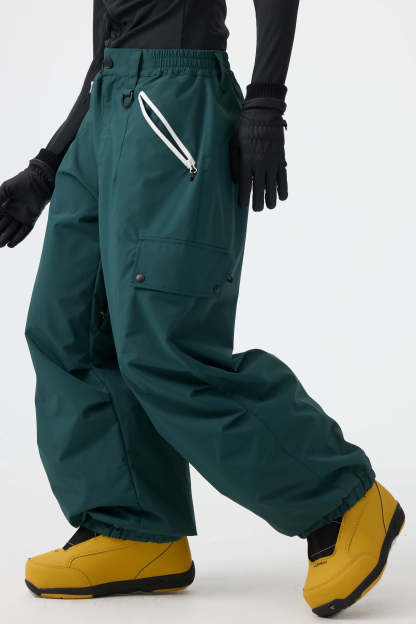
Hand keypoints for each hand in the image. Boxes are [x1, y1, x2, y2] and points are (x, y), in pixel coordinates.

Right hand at [0, 156, 54, 247]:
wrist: (38, 181)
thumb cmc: (20, 182)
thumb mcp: (5, 189)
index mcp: (5, 205)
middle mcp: (13, 212)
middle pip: (3, 226)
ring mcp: (22, 216)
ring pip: (13, 230)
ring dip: (6, 237)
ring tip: (0, 245)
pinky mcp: (31, 219)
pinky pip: (25, 231)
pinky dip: (18, 238)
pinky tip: (11, 245)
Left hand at [230, 97, 287, 211]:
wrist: (264, 112)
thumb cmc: (244, 127)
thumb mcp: (233, 143)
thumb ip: (235, 163)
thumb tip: (237, 181)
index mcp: (247, 161)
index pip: (245, 186)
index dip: (244, 199)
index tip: (242, 206)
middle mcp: (260, 164)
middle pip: (260, 191)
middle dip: (258, 203)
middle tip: (257, 209)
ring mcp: (272, 162)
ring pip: (273, 188)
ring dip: (271, 200)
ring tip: (269, 206)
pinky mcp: (281, 159)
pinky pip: (284, 178)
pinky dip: (283, 189)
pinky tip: (281, 197)